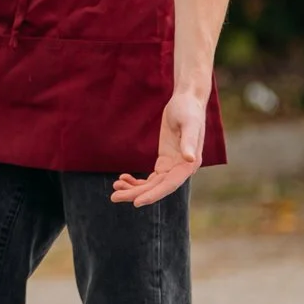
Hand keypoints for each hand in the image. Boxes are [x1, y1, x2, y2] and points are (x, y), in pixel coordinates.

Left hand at [111, 90, 206, 206]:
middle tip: (113, 197)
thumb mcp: (189, 124)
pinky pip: (150, 177)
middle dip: (136, 193)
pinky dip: (137, 180)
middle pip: (157, 187)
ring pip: (152, 184)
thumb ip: (189, 141)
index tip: (136, 202)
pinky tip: (122, 178)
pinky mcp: (165, 161)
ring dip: (134, 188)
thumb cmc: (189, 110)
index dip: (153, 194)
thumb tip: (190, 159)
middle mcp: (182, 169)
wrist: (188, 100)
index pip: (169, 185)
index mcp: (190, 165)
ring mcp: (173, 166)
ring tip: (115, 187)